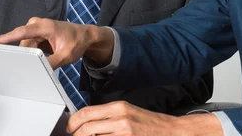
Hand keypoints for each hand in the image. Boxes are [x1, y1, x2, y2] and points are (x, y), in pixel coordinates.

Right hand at [0, 18, 113, 68]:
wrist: (85, 36)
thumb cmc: (77, 42)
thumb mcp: (66, 55)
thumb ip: (51, 63)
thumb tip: (37, 71)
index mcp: (44, 26)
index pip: (21, 32)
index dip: (5, 38)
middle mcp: (38, 24)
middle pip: (22, 42)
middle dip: (21, 54)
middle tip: (20, 66)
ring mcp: (36, 28)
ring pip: (25, 46)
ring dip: (29, 55)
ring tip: (41, 59)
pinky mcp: (36, 34)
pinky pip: (28, 45)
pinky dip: (31, 53)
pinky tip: (40, 57)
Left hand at [66, 101, 223, 135]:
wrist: (171, 131)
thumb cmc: (150, 123)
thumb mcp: (128, 112)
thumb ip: (108, 116)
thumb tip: (86, 122)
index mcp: (118, 107)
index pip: (86, 113)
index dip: (73, 123)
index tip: (70, 129)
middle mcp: (120, 119)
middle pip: (86, 128)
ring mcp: (124, 133)